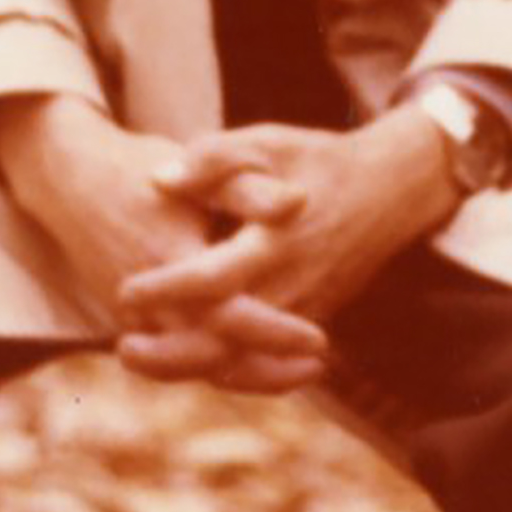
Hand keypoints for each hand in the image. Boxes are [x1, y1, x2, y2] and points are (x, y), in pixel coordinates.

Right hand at [0, 95, 328, 394]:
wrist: (69, 180)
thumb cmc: (138, 170)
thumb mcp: (197, 168)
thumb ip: (248, 189)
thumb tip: (299, 203)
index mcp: (169, 261)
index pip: (227, 316)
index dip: (274, 332)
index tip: (318, 338)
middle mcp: (148, 302)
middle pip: (212, 358)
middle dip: (267, 370)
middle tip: (318, 363)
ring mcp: (135, 317)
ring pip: (196, 365)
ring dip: (247, 374)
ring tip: (300, 370)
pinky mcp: (133, 321)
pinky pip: (180, 356)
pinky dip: (219, 363)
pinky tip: (260, 357)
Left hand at [112, 110, 462, 388]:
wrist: (390, 190)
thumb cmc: (318, 160)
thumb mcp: (267, 142)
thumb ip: (213, 158)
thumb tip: (158, 180)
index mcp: (276, 240)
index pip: (215, 278)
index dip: (167, 289)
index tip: (125, 289)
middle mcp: (292, 285)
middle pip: (226, 341)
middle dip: (171, 354)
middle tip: (121, 347)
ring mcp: (304, 310)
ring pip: (242, 360)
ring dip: (188, 368)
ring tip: (137, 358)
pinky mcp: (310, 320)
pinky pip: (263, 360)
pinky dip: (221, 369)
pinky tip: (180, 361)